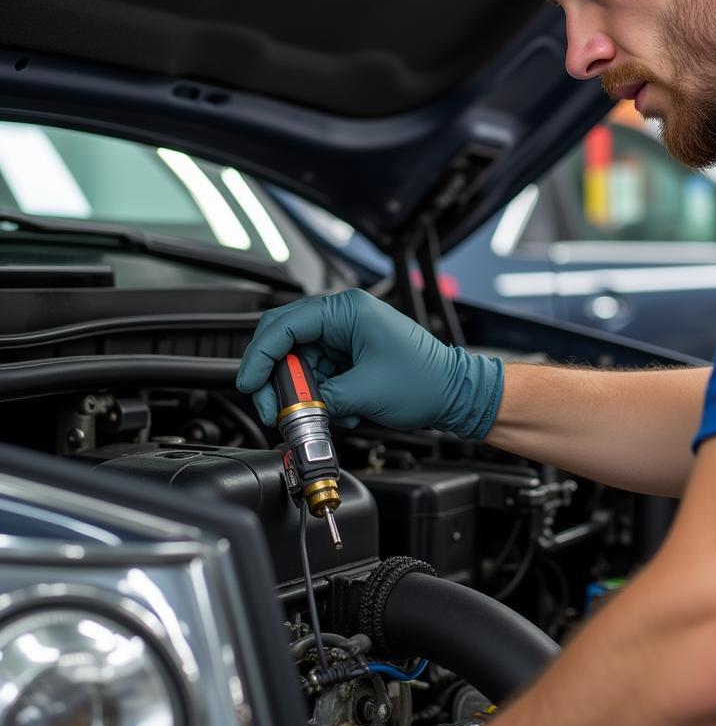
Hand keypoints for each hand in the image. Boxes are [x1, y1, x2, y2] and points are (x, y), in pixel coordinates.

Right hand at [234, 288, 503, 438]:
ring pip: (301, 359)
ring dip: (301, 391)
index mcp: (347, 310)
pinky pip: (320, 371)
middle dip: (275, 376)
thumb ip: (320, 398)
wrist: (455, 393)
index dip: (260, 355)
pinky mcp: (351, 353)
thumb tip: (294, 407)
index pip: (285, 324)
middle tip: (271, 406)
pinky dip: (319, 394)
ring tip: (314, 416)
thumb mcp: (363, 393)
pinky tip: (337, 411)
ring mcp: (348, 334)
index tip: (249, 382)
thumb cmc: (424, 381)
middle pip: (286, 339)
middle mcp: (344, 316)